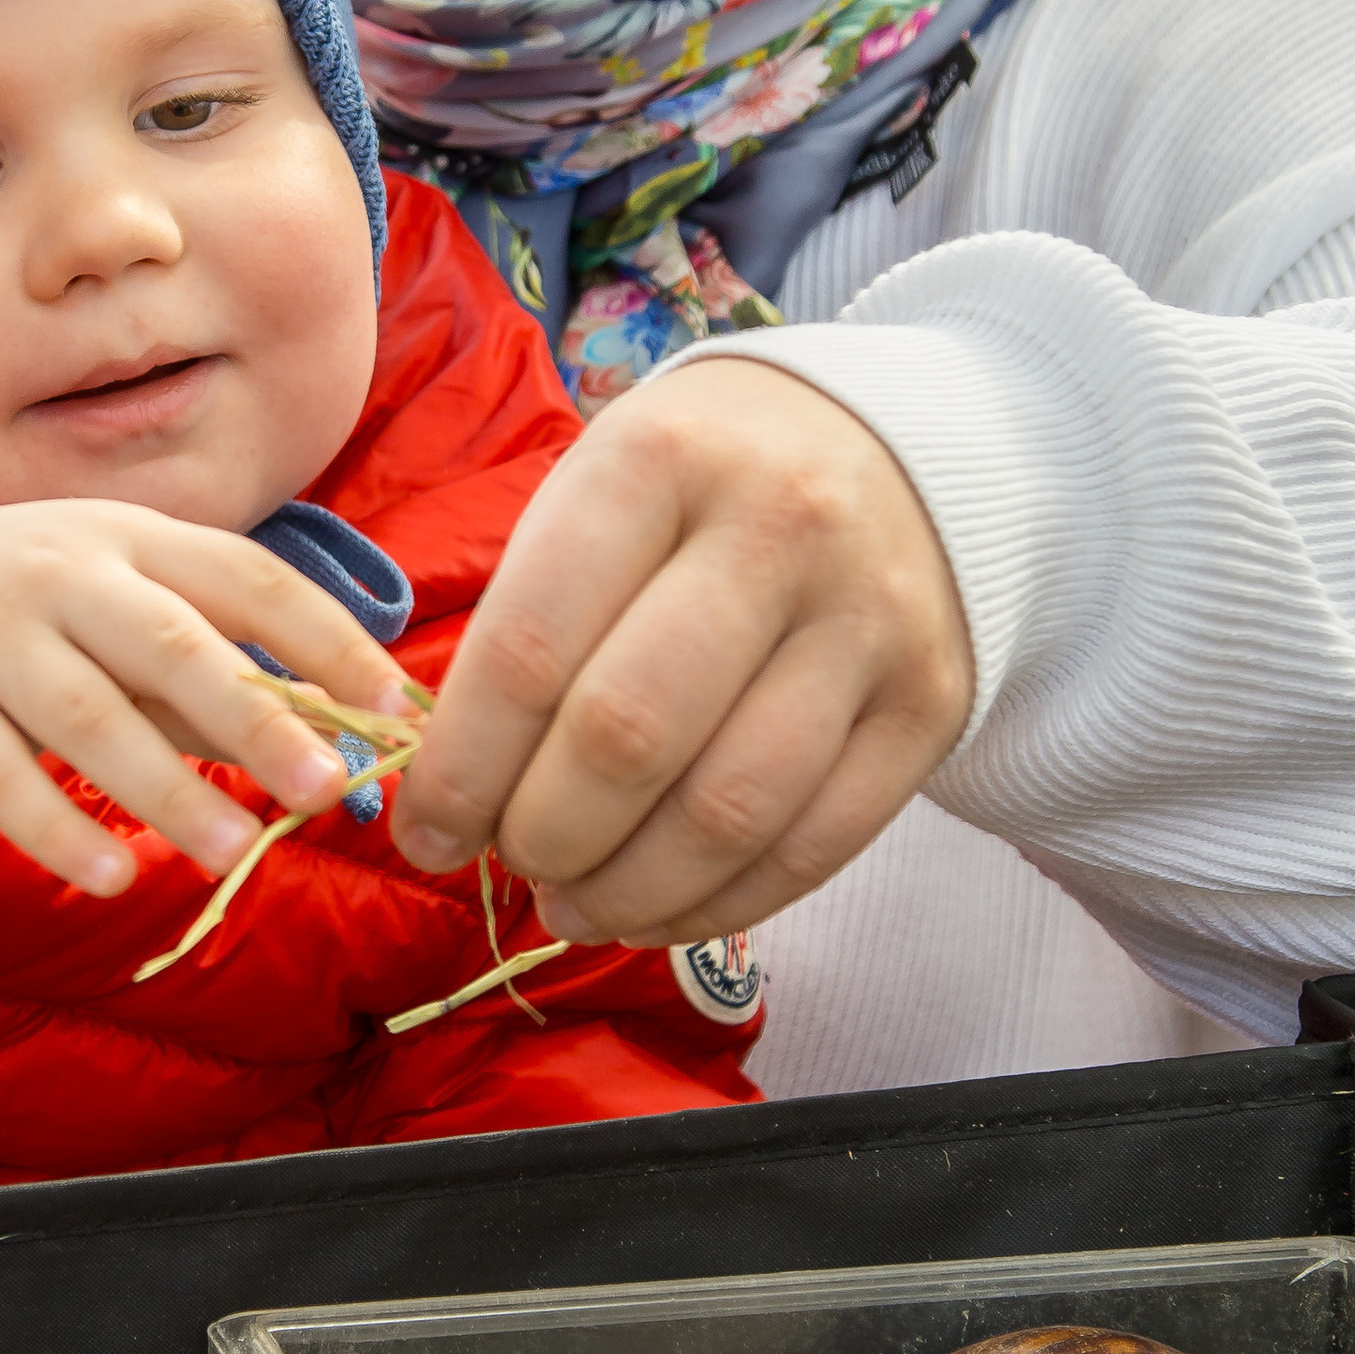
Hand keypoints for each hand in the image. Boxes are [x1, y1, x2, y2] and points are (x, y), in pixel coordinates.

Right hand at [0, 499, 409, 898]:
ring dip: (165, 789)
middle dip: (255, 715)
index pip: (247, 576)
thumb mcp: (118, 601)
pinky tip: (113, 876)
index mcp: (130, 538)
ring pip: (88, 717)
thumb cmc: (29, 602)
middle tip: (326, 783)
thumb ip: (211, 668)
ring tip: (234, 852)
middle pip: (169, 642)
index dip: (327, 637)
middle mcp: (63, 576)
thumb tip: (330, 734)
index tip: (396, 705)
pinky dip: (57, 830)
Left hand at [391, 361, 974, 941]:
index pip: (530, 651)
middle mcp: (778, 529)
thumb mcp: (596, 492)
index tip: (423, 834)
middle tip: (511, 863)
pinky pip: (816, 843)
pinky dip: (721, 904)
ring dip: (628, 889)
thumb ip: (524, 626)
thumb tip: (450, 801)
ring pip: (728, 810)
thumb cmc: (698, 485)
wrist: (898, 444)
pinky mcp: (931, 702)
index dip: (461, 771)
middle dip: (543, 835)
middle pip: (629, 739)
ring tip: (574, 907)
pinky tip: (658, 909)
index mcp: (658, 462)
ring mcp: (870, 619)